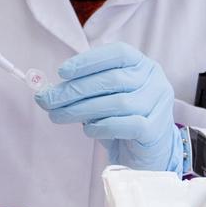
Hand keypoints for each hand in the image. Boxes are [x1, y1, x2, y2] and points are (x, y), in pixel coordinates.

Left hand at [35, 43, 182, 172]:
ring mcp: (158, 104)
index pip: (117, 53)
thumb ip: (84, 89)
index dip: (88, 60)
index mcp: (142, 65)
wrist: (148, 153)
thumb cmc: (123, 119)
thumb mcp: (105, 98)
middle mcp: (155, 80)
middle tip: (47, 100)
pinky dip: (102, 126)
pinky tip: (88, 130)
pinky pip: (126, 124)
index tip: (62, 72)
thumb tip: (47, 91)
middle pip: (113, 79)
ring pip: (118, 102)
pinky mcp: (156, 129)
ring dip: (82, 109)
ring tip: (58, 116)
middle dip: (74, 89)